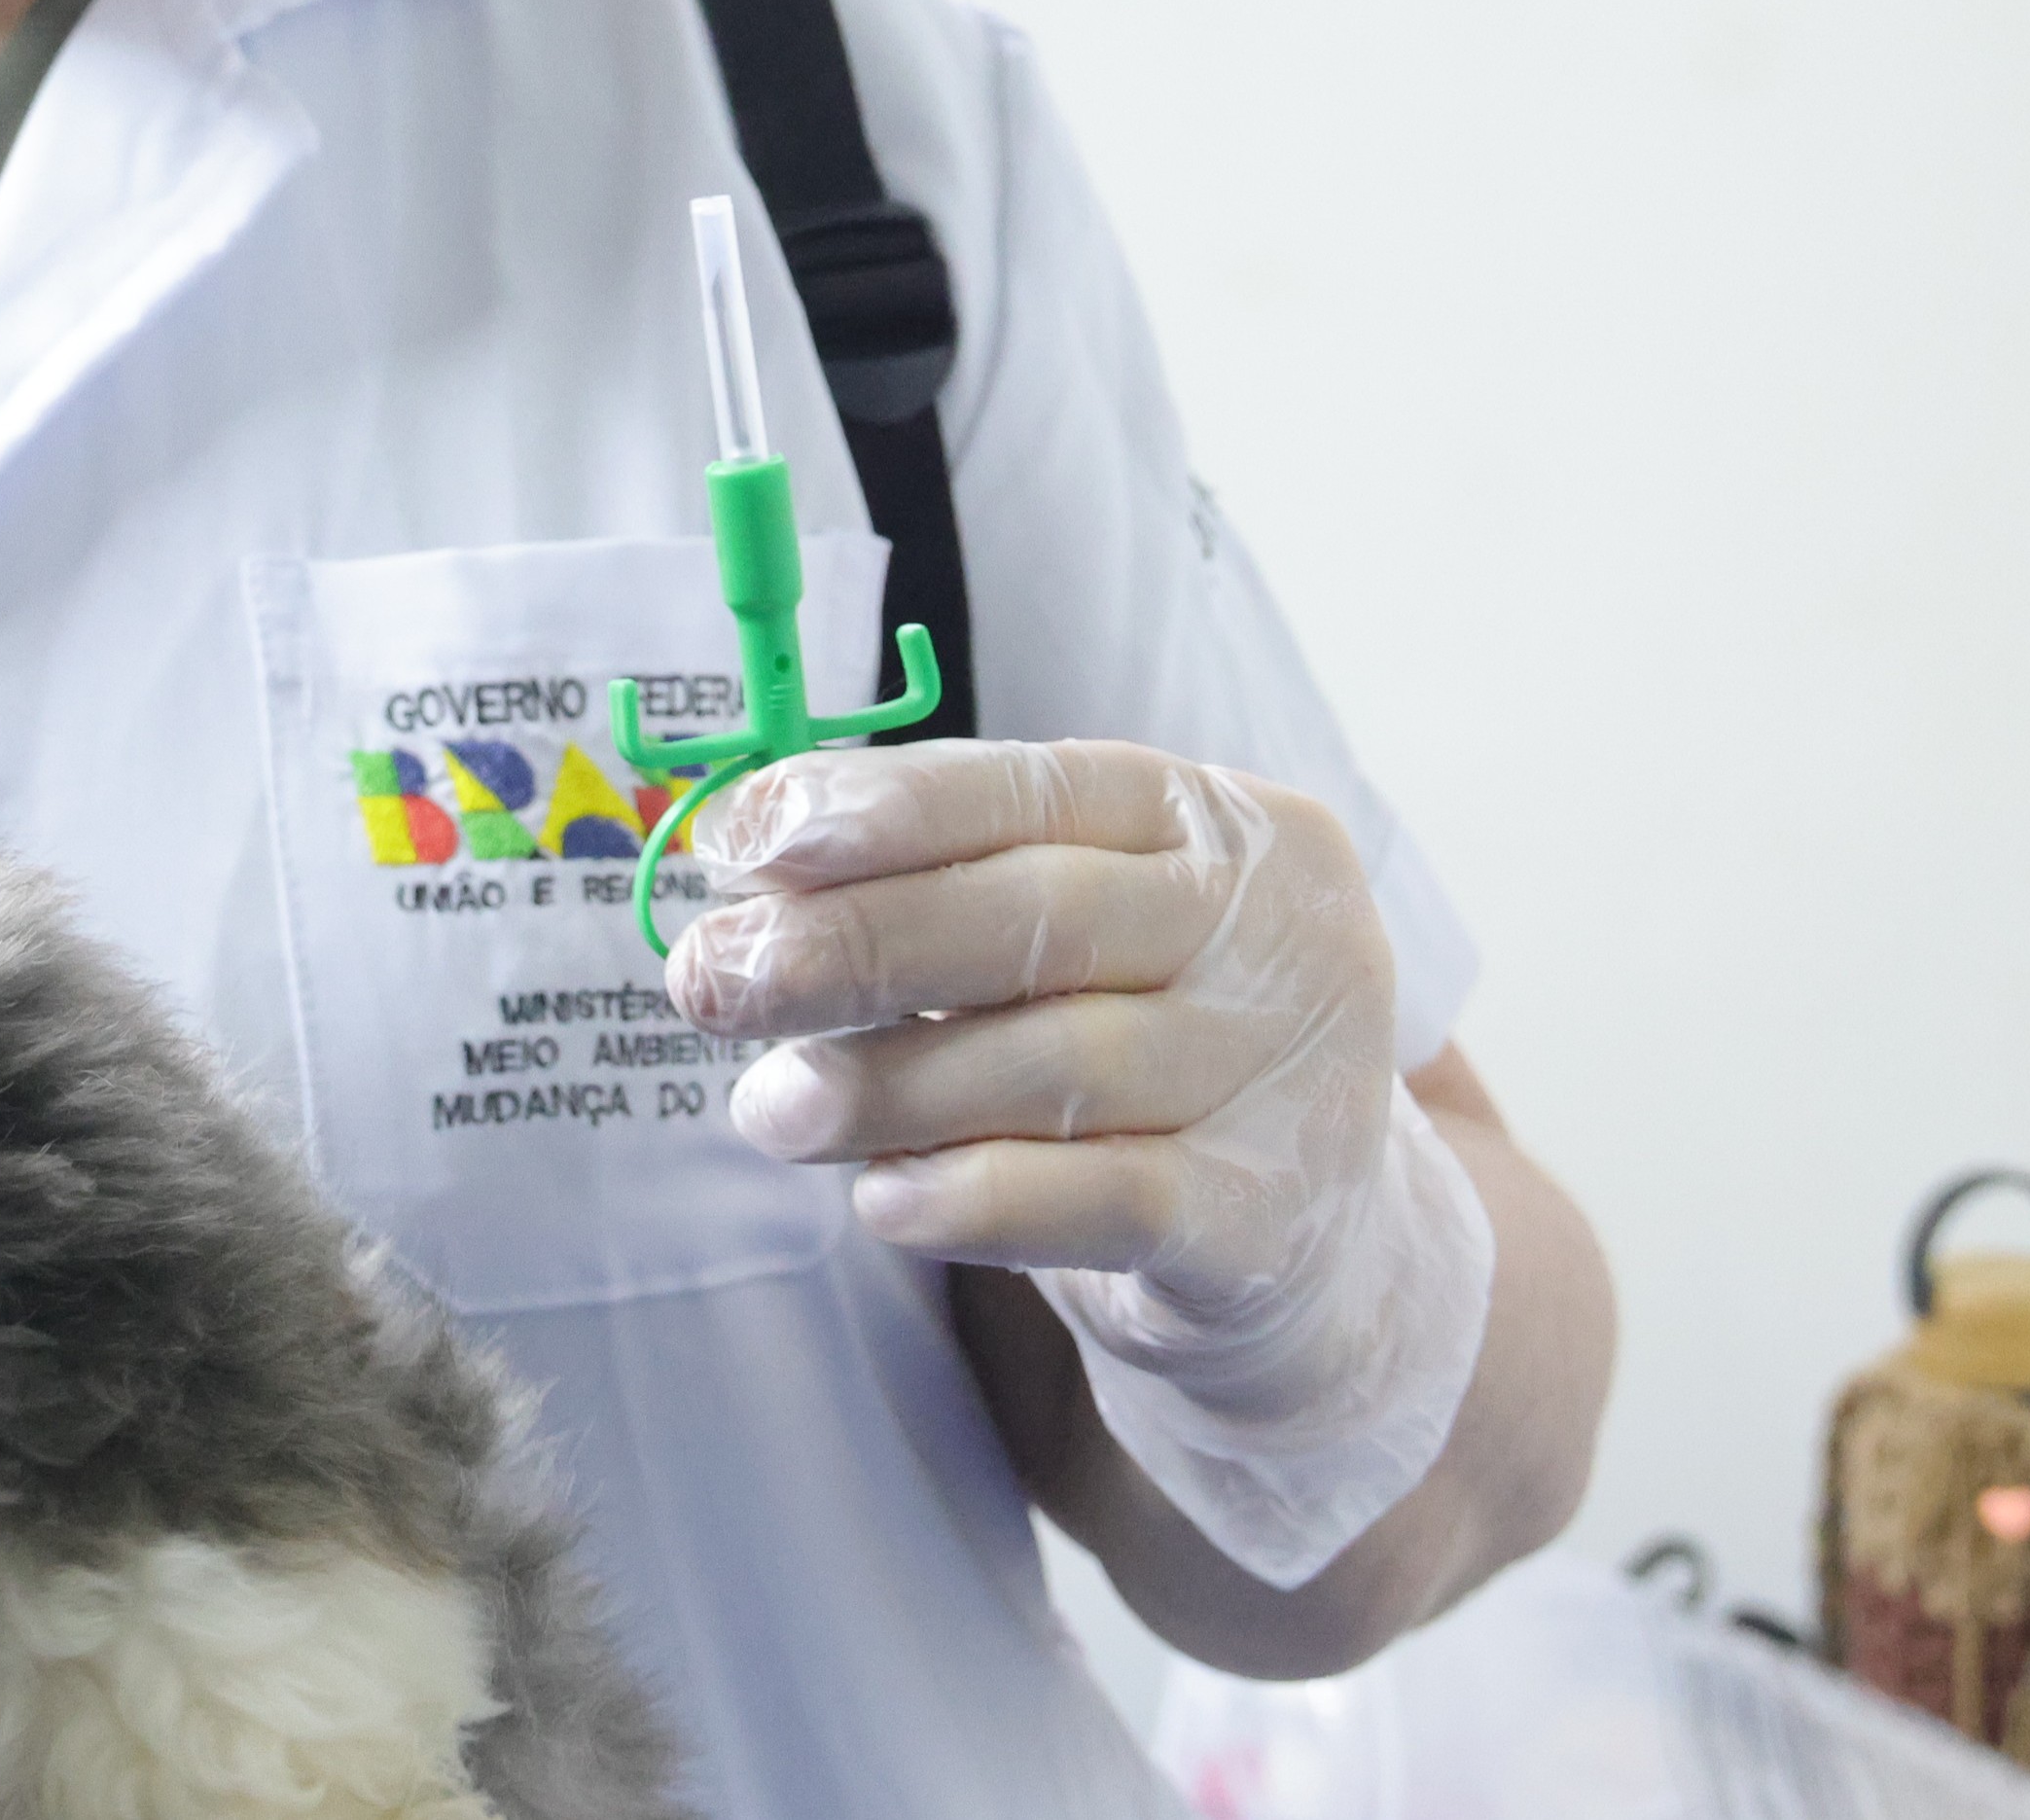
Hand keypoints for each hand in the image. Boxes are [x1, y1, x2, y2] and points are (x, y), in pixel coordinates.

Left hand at [663, 737, 1494, 1582]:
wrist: (1318, 1242)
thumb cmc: (1146, 1051)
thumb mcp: (1072, 941)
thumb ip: (939, 890)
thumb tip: (747, 867)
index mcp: (1215, 821)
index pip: (1031, 787)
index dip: (880, 810)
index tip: (745, 842)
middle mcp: (1273, 930)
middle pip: (1035, 918)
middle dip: (850, 945)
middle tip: (711, 982)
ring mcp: (1289, 1072)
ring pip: (1055, 1061)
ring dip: (883, 1084)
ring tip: (770, 1109)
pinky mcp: (1269, 1217)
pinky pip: (1102, 1198)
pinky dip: (975, 1197)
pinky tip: (881, 1202)